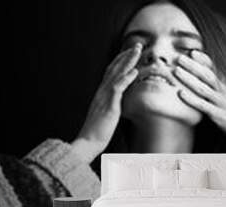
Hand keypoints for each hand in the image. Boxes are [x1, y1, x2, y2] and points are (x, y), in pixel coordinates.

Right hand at [74, 43, 141, 162]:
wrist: (88, 143)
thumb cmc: (97, 132)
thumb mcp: (104, 114)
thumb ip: (110, 104)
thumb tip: (116, 101)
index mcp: (101, 94)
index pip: (110, 72)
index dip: (120, 61)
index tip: (129, 52)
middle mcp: (101, 92)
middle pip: (114, 68)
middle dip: (126, 55)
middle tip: (136, 45)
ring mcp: (104, 98)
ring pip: (116, 74)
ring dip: (127, 61)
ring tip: (137, 51)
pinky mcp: (109, 106)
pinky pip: (117, 89)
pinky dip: (126, 78)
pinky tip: (134, 72)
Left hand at [174, 50, 225, 144]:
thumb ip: (218, 90)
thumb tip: (206, 82)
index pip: (214, 69)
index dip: (204, 60)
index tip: (192, 50)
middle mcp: (223, 92)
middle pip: (207, 75)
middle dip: (193, 65)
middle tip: (179, 56)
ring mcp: (221, 103)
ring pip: (203, 88)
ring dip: (189, 78)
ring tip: (176, 70)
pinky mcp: (218, 116)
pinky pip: (202, 106)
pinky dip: (191, 99)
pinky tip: (180, 93)